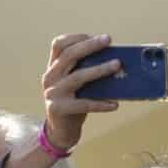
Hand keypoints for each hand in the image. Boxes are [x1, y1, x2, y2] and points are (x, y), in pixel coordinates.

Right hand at [39, 32, 122, 151]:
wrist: (60, 131)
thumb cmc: (74, 102)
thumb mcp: (76, 84)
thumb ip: (86, 70)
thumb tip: (117, 60)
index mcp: (53, 68)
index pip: (59, 45)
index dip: (76, 37)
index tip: (96, 36)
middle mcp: (50, 77)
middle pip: (68, 56)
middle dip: (90, 45)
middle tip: (108, 40)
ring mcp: (53, 93)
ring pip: (77, 77)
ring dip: (99, 69)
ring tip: (117, 65)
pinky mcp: (58, 109)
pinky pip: (83, 104)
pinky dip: (101, 104)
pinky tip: (115, 104)